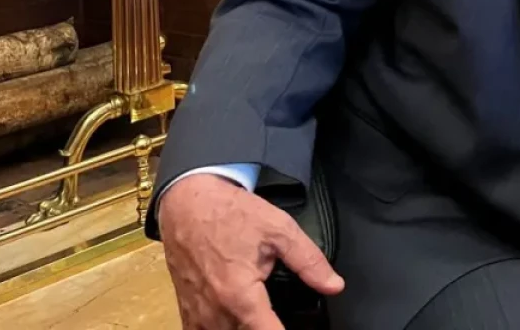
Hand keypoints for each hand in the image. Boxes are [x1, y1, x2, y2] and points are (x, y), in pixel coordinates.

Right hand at [159, 173, 343, 329]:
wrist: (187, 202)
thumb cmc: (231, 213)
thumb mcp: (279, 230)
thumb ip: (308, 261)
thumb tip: (334, 285)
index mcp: (239, 295)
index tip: (300, 327)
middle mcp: (214, 311)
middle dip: (265, 328)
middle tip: (279, 316)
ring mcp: (196, 313)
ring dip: (243, 328)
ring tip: (262, 317)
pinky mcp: (186, 308)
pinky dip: (219, 328)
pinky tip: (234, 320)